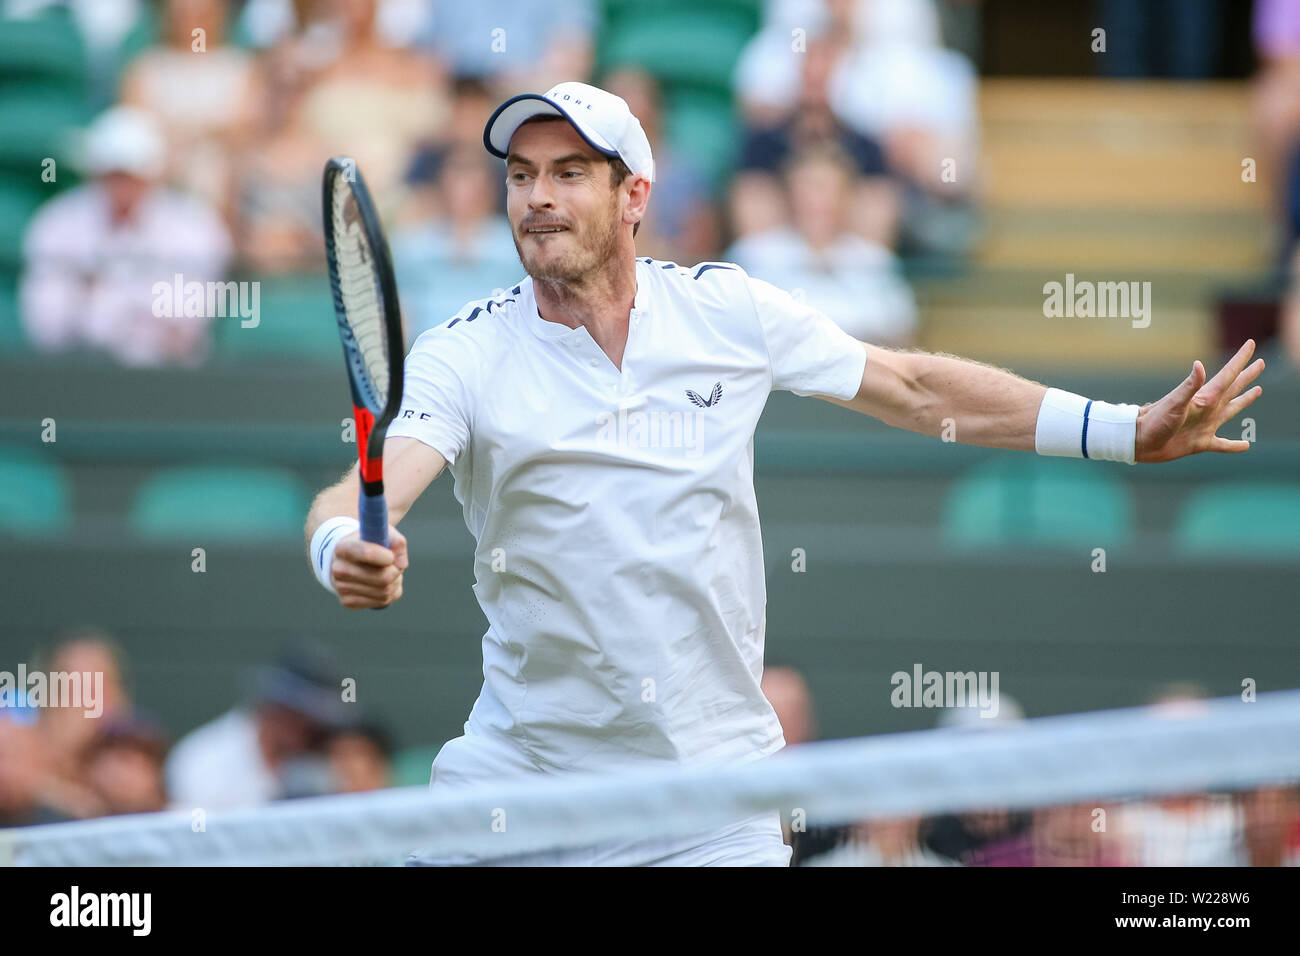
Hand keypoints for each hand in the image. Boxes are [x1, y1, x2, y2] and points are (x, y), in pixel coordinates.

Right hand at [331, 527, 407, 608]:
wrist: (349, 559)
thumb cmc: (370, 544)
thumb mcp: (383, 534)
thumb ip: (397, 543)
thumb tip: (401, 564)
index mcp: (343, 547)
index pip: (367, 553)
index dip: (386, 556)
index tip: (391, 556)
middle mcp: (338, 568)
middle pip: (382, 578)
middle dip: (396, 571)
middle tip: (395, 565)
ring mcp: (341, 587)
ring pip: (385, 592)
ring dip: (395, 582)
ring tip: (390, 572)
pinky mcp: (348, 601)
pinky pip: (383, 601)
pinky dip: (391, 592)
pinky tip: (384, 583)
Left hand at [1135, 340, 1263, 463]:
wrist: (1139, 441)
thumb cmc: (1155, 420)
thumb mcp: (1174, 402)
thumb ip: (1189, 386)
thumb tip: (1199, 364)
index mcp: (1204, 398)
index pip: (1227, 375)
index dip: (1240, 360)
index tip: (1250, 344)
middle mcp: (1208, 409)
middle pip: (1233, 388)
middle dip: (1247, 375)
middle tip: (1260, 363)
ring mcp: (1205, 426)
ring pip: (1232, 410)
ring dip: (1245, 400)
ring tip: (1257, 391)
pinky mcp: (1201, 443)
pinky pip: (1223, 445)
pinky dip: (1234, 446)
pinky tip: (1245, 446)